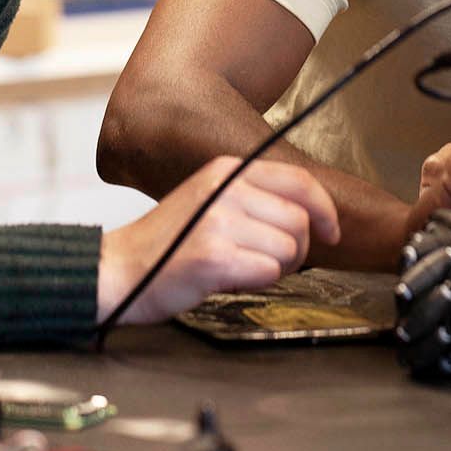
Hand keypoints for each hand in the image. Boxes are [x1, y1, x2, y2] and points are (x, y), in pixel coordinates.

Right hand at [98, 156, 339, 323]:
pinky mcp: (214, 255)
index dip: (324, 209)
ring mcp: (219, 220)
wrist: (119, 270)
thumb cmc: (168, 243)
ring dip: (277, 268)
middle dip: (298, 248)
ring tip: (244, 268)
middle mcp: (225, 187)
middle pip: (300, 219)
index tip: (331, 231)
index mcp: (226, 169)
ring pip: (289, 247)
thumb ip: (253, 199)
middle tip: (273, 262)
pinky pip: (268, 271)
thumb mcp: (209, 200)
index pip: (298, 180)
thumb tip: (309, 214)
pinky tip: (229, 277)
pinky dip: (257, 281)